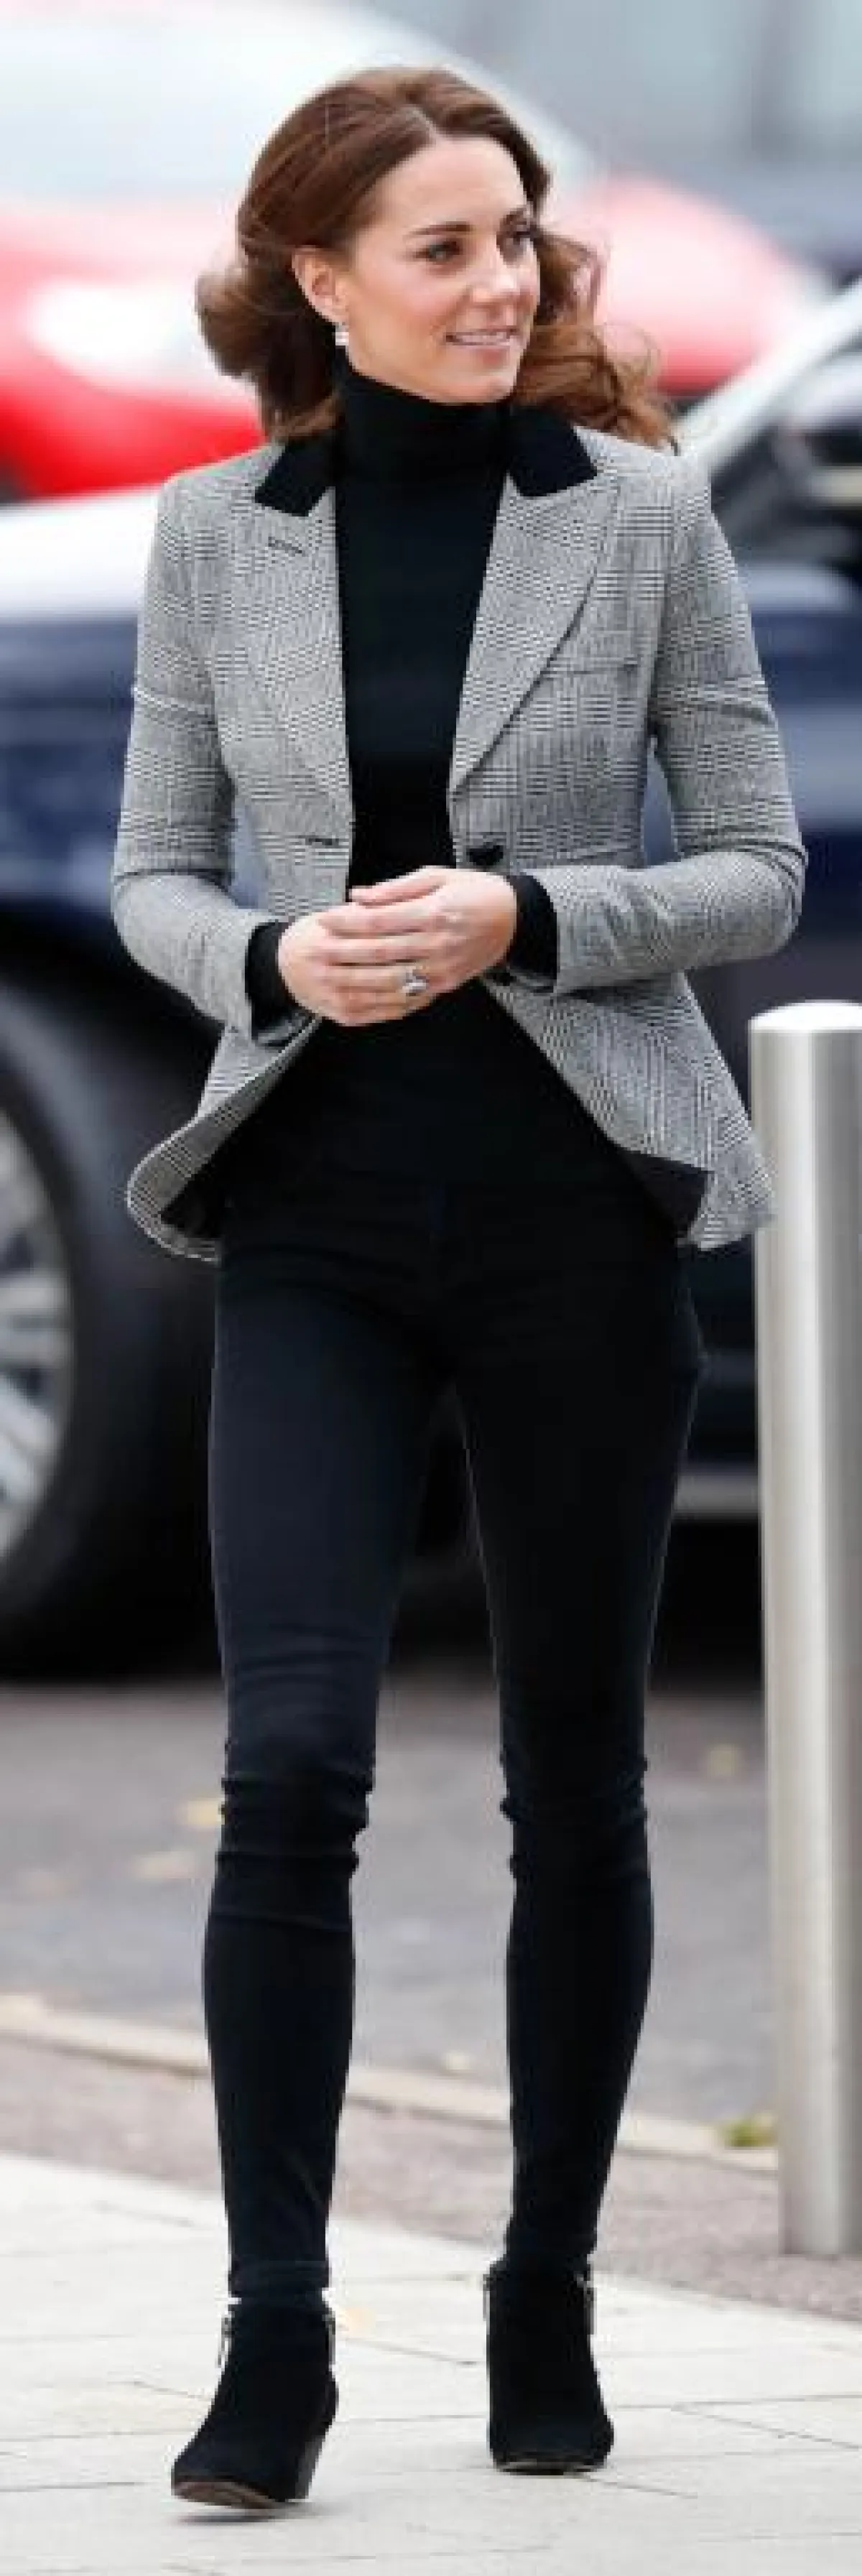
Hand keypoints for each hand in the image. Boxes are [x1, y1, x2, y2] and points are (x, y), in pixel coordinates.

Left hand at [277, 867, 517, 1025]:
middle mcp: (438, 942)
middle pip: (380, 951)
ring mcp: (443, 968)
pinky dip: (381, 995)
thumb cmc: (473, 890)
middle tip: (317, 948)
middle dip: (344, 950)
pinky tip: (360, 992)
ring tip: (330, 973)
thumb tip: (358, 896)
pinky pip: (409, 994)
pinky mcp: (447, 984)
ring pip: (390, 978)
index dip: (348, 920)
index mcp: (434, 911)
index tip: (324, 919)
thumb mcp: (436, 876)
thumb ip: (395, 889)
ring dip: (356, 978)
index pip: (380, 919)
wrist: (514, 919)